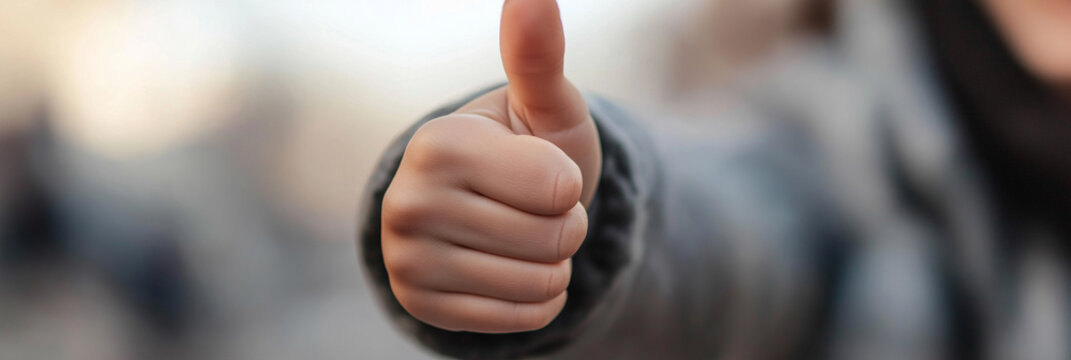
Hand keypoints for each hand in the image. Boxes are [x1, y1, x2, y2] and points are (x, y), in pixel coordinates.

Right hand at [380, 0, 600, 332]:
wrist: (488, 211)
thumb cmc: (526, 151)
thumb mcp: (543, 107)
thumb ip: (537, 56)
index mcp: (440, 143)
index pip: (559, 189)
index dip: (568, 185)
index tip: (540, 173)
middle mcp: (409, 202)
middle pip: (554, 240)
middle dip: (565, 227)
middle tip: (533, 209)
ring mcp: (407, 260)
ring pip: (541, 283)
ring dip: (553, 264)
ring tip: (522, 237)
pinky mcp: (421, 306)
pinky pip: (522, 320)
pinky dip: (537, 301)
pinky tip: (512, 272)